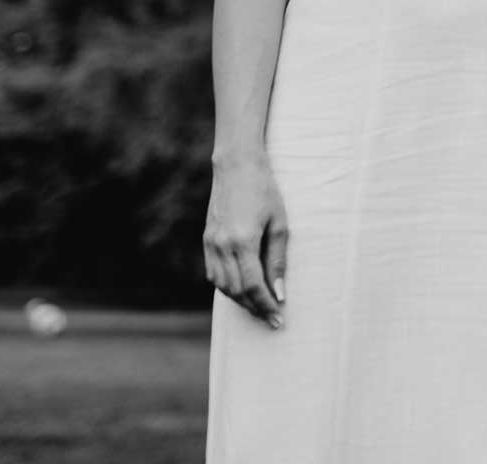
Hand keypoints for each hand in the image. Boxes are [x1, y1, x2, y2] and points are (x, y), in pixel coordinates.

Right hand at [203, 153, 288, 327]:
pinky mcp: (206, 240)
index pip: (253, 286)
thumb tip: (280, 292)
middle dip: (255, 308)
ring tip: (260, 306)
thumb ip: (278, 260)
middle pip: (237, 290)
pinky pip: (213, 274)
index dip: (266, 306)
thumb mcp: (280, 224)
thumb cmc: (265, 191)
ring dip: (241, 300)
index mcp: (242, 241)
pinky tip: (242, 289)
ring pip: (222, 286)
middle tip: (272, 318)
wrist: (236, 166)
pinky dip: (227, 287)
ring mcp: (210, 243)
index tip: (279, 319)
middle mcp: (222, 245)